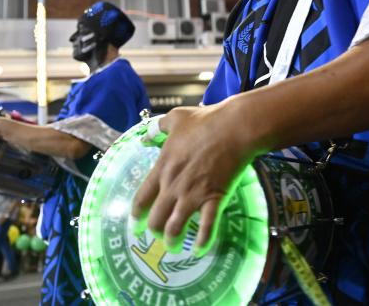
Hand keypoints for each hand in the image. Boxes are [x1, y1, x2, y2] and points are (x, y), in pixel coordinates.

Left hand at [130, 103, 258, 254]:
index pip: (141, 198)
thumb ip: (157, 128)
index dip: (136, 215)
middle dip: (154, 231)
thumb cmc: (205, 121)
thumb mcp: (175, 118)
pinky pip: (207, 227)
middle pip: (156, 218)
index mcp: (162, 168)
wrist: (234, 128)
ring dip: (173, 240)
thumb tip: (144, 136)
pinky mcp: (214, 199)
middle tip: (157, 236)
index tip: (135, 224)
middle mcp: (173, 186)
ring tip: (173, 247)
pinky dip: (203, 241)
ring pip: (176, 228)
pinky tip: (201, 249)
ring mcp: (193, 195)